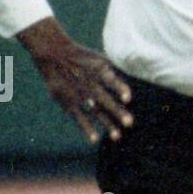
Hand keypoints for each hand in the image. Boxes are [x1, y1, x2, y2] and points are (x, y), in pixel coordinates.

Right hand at [17, 17, 132, 143]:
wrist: (53, 54)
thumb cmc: (83, 57)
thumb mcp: (99, 57)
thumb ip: (116, 68)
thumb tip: (138, 72)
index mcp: (99, 70)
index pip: (111, 80)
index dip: (120, 88)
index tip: (129, 98)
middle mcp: (89, 83)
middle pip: (105, 99)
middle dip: (117, 111)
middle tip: (130, 123)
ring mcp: (78, 94)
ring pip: (94, 111)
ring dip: (105, 123)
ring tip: (117, 136)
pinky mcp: (68, 102)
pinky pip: (78, 117)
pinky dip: (86, 128)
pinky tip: (94, 139)